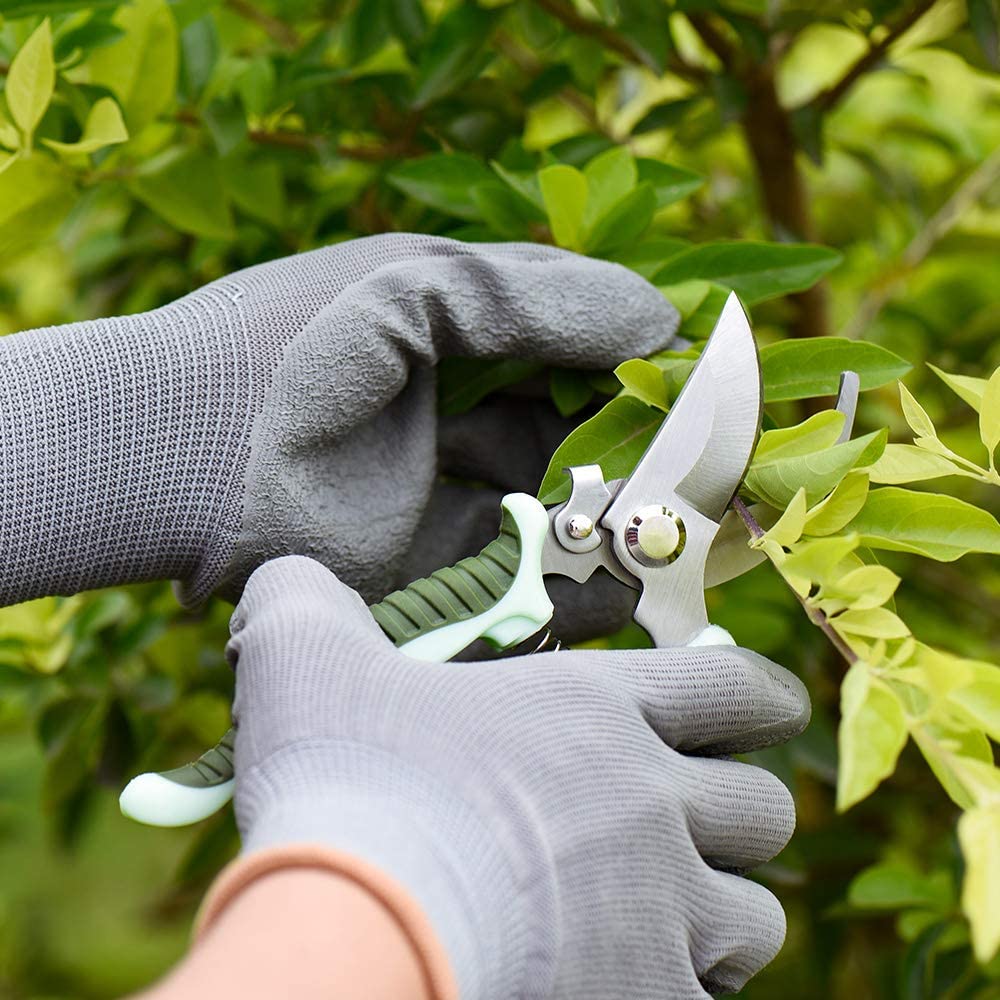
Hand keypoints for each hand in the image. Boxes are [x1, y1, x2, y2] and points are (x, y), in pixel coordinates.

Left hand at [0, 235, 677, 613]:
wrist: (171, 457)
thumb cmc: (287, 349)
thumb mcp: (413, 292)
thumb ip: (536, 297)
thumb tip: (664, 317)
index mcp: (465, 332)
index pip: (586, 342)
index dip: (649, 363)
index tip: (712, 384)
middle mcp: (467, 411)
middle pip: (588, 431)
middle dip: (647, 452)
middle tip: (712, 472)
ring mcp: (454, 491)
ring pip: (567, 507)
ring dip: (622, 518)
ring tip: (682, 529)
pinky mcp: (433, 567)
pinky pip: (527, 575)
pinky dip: (579, 580)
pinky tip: (624, 578)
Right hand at [226, 556, 809, 998]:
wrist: (356, 934)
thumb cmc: (347, 787)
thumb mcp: (307, 662)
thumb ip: (308, 601)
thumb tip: (288, 580)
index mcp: (597, 712)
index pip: (737, 688)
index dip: (761, 698)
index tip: (765, 711)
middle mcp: (652, 803)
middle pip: (763, 810)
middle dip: (734, 818)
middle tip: (676, 827)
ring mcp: (662, 909)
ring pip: (752, 918)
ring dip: (716, 914)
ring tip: (655, 918)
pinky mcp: (647, 997)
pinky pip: (703, 999)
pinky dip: (671, 988)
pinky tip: (607, 977)